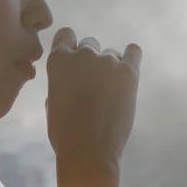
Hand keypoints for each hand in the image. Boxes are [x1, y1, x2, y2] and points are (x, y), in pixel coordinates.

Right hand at [44, 26, 141, 177]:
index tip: (74, 62)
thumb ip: (60, 83)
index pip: (65, 35)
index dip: (69, 47)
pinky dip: (131, 57)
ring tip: (110, 91)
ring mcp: (107, 61)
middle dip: (89, 61)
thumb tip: (71, 80)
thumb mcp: (52, 103)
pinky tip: (128, 69)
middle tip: (92, 85)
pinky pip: (134, 51)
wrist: (89, 151)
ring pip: (110, 53)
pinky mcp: (129, 72)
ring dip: (109, 67)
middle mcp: (83, 55)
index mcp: (58, 60)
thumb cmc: (65, 133)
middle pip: (89, 45)